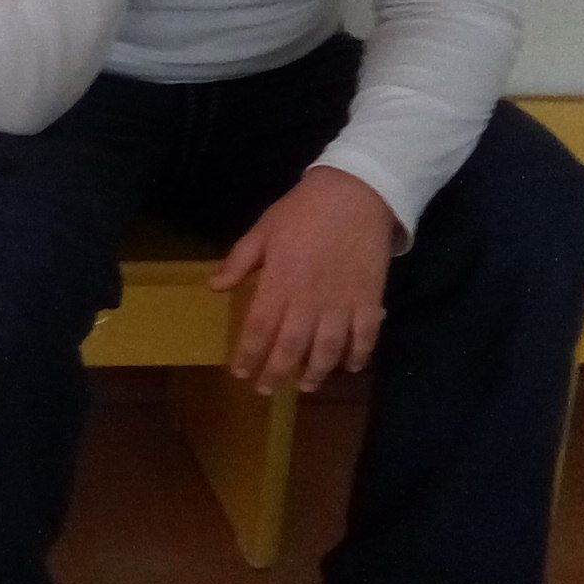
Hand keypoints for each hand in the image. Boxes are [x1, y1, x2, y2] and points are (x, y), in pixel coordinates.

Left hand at [211, 168, 395, 390]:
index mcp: (279, 283)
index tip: (240, 372)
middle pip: (290, 347)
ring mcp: (342, 303)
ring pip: (328, 350)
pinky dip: (358, 356)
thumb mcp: (263, 230)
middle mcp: (309, 301)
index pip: (259, 329)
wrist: (355, 193)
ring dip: (315, 373)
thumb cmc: (303, 211)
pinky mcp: (369, 301)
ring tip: (306, 386)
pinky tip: (349, 367)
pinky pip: (365, 337)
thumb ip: (239, 261)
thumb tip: (215, 287)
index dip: (249, 354)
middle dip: (276, 373)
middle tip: (266, 390)